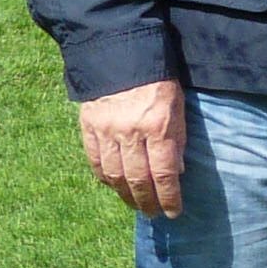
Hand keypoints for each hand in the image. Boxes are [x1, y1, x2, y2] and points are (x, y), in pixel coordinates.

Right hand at [79, 79, 186, 217]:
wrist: (120, 53)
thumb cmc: (158, 81)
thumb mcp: (178, 107)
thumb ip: (178, 139)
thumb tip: (178, 172)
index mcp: (157, 126)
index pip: (164, 173)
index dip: (169, 197)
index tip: (174, 212)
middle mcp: (130, 132)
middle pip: (138, 179)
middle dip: (148, 201)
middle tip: (154, 214)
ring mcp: (106, 130)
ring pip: (114, 174)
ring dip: (126, 195)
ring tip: (136, 205)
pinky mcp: (88, 126)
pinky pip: (96, 160)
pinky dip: (105, 178)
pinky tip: (114, 186)